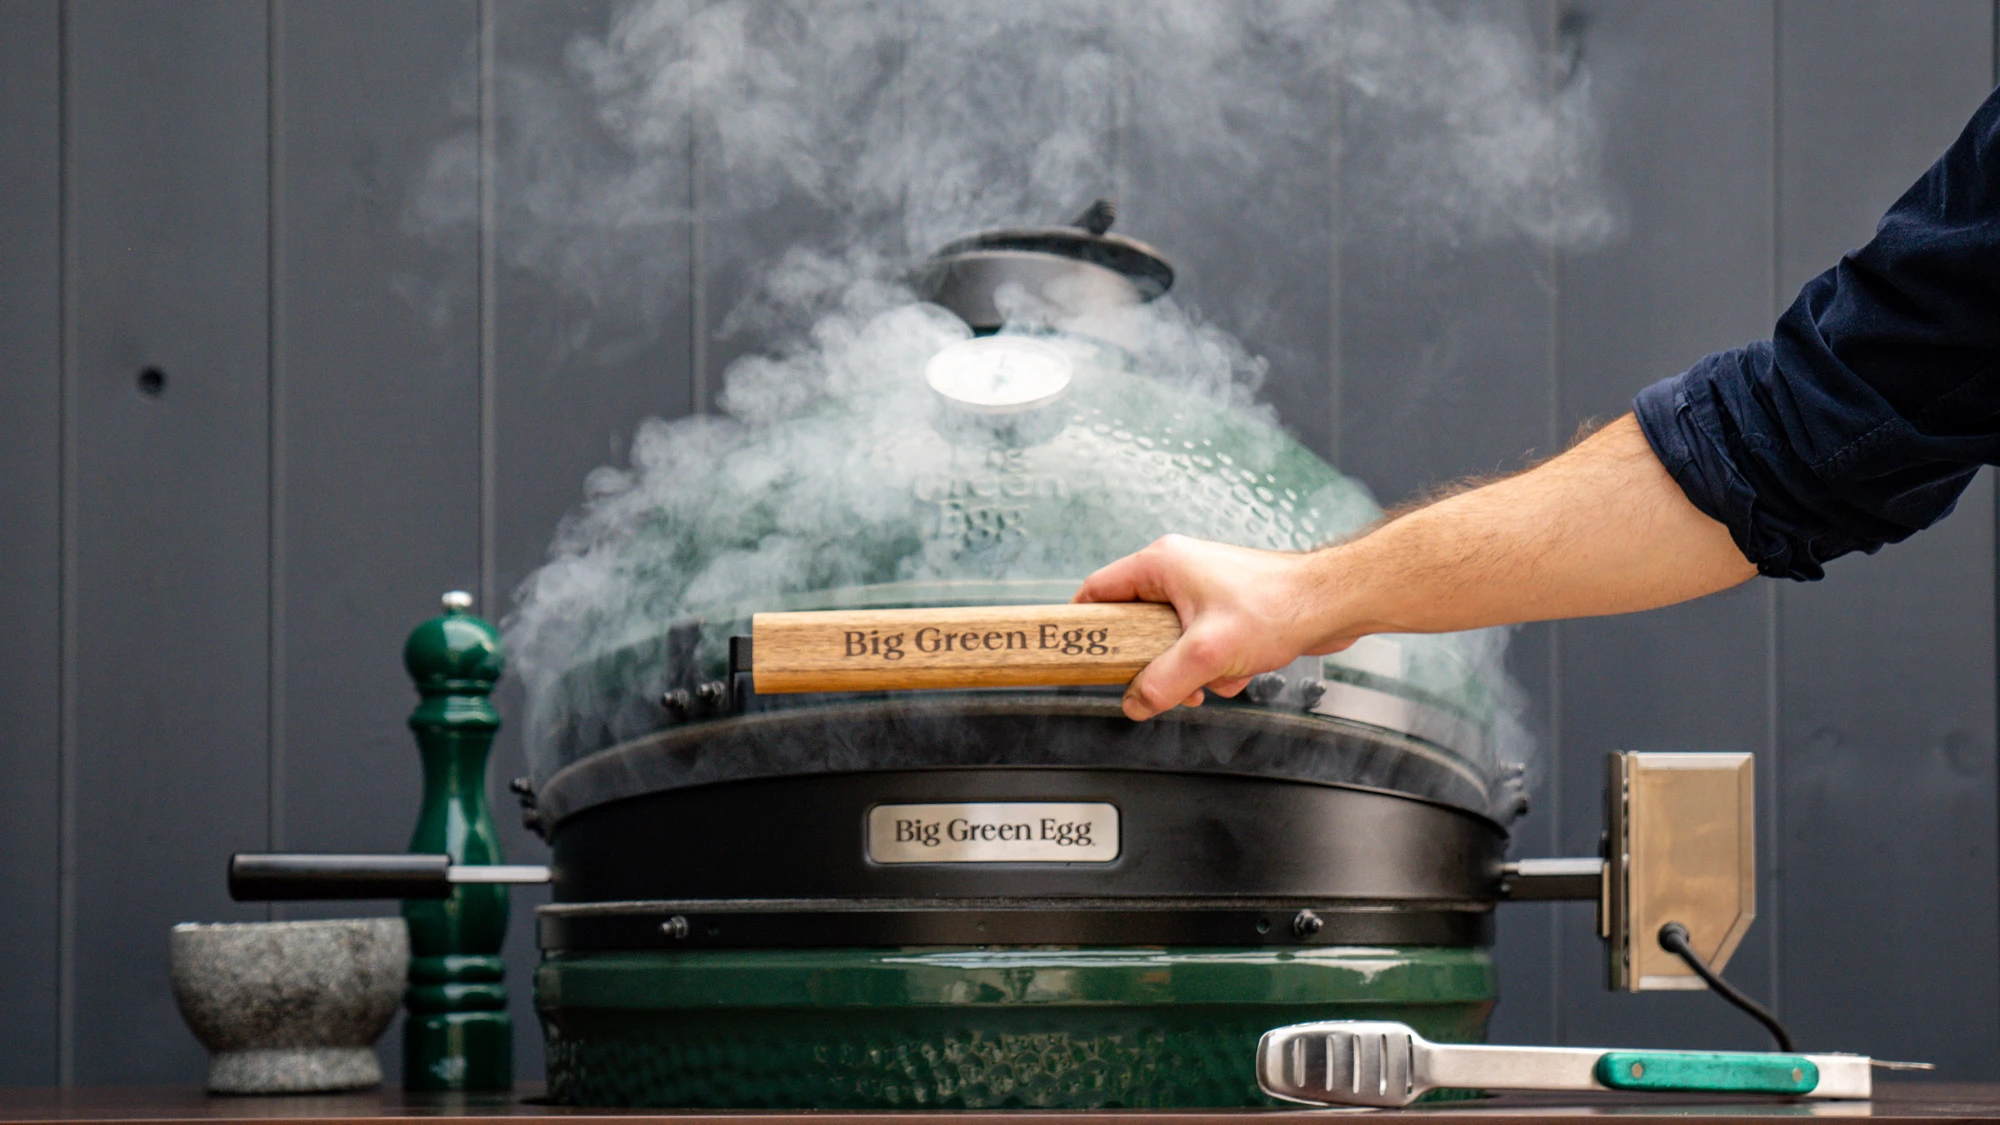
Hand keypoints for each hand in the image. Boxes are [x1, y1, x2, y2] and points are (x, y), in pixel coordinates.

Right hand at [1073, 535, 1339, 720]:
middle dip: (1152, 663)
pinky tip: (1238, 670)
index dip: (1083, 625)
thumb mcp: (1206, 653)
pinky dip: (1214, 667)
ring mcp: (1202, 591)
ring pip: (1169, 644)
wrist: (1333, 604)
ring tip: (1214, 675)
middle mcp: (1178, 571)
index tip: (1078, 654)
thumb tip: (1135, 703)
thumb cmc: (1279, 605)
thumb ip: (1162, 682)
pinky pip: (1199, 648)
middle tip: (1162, 679)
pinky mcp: (1224, 611)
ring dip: (1189, 670)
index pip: (1097, 590)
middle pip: (1135, 627)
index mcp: (1161, 564)